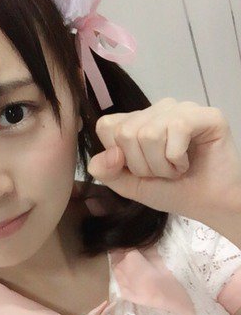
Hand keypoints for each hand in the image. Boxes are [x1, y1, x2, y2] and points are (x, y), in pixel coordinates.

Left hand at [86, 97, 240, 219]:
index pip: (106, 126)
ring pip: (149, 133)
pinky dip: (177, 158)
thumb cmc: (171, 191)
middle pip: (126, 132)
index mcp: (137, 121)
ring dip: (161, 165)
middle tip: (163, 172)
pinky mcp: (206, 115)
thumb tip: (108, 154)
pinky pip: (176, 128)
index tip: (140, 170)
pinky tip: (188, 163)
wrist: (208, 205)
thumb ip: (107, 171)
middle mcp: (158, 109)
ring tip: (176, 169)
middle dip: (142, 165)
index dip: (118, 157)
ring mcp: (182, 109)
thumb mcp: (129, 185)